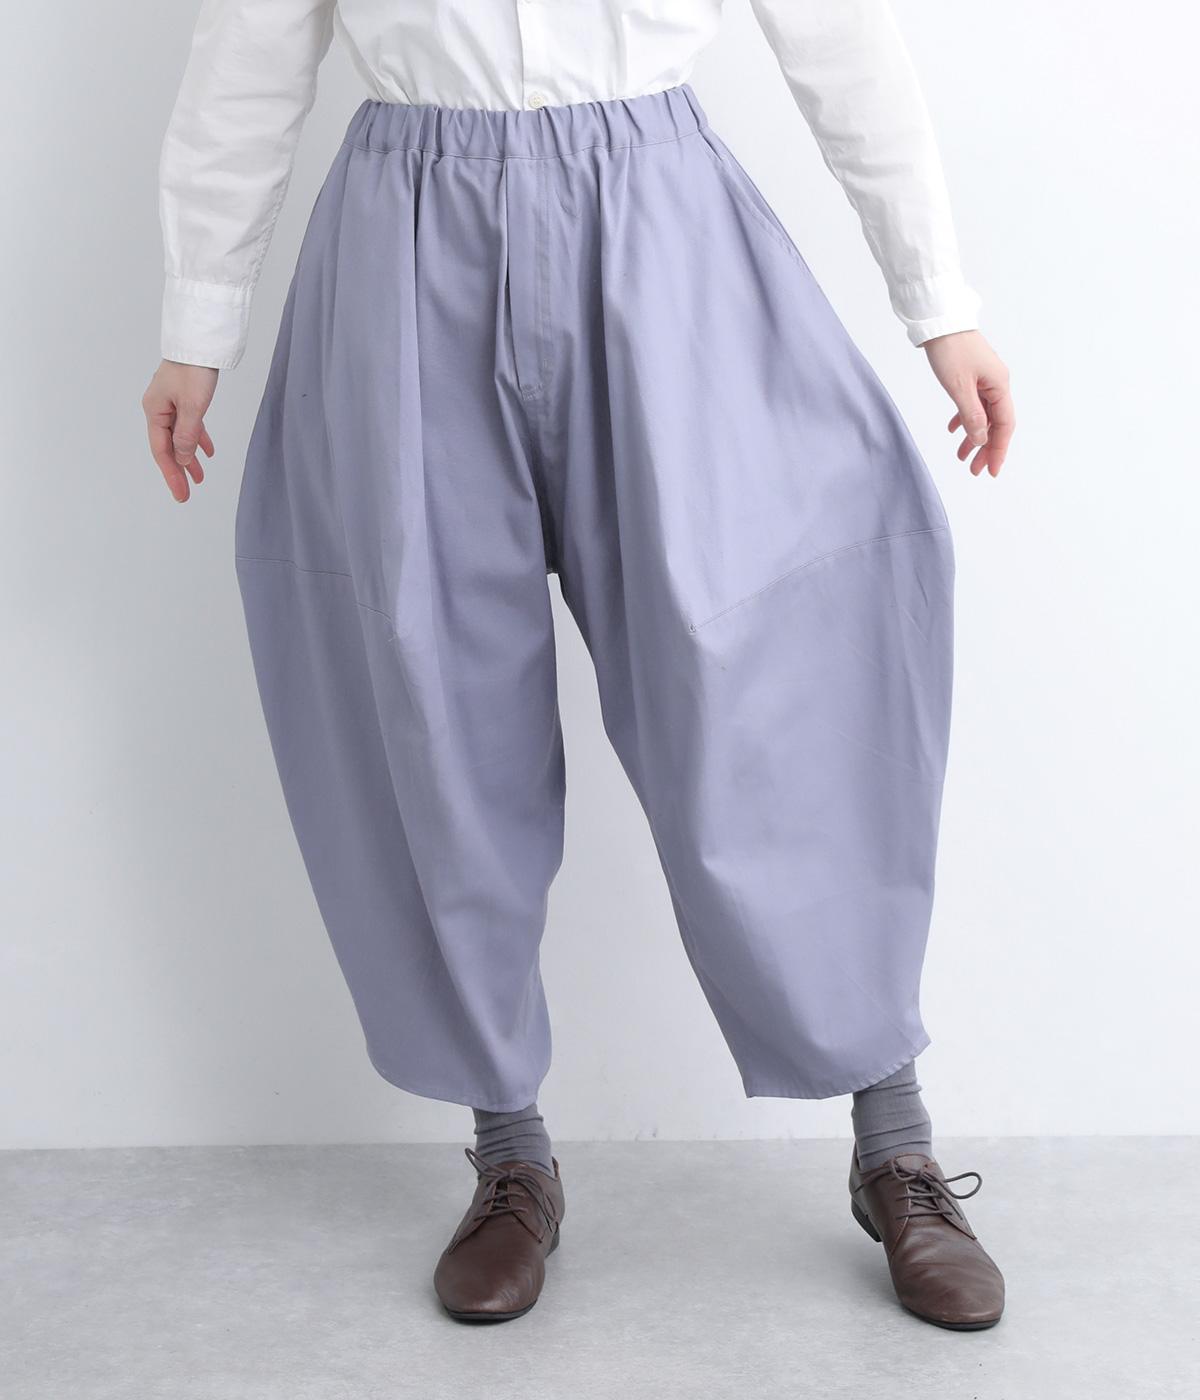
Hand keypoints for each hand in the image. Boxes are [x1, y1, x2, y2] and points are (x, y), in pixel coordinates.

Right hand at [142, 359, 218, 501]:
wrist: (199, 340)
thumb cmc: (194, 370)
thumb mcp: (192, 407)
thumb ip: (187, 435)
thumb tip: (182, 459)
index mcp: (154, 411)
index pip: (162, 451)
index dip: (172, 474)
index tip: (181, 495)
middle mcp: (158, 409)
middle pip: (168, 447)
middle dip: (179, 471)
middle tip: (187, 494)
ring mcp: (170, 403)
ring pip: (179, 437)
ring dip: (189, 457)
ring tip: (199, 478)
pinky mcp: (183, 397)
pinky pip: (188, 425)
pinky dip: (197, 439)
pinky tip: (207, 453)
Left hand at [921, 330, 1013, 477]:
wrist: (940, 322)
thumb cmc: (950, 350)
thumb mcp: (959, 387)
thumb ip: (972, 415)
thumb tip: (982, 439)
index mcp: (999, 386)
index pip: (1004, 425)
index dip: (998, 450)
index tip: (991, 470)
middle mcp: (996, 384)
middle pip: (996, 423)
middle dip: (986, 448)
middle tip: (975, 470)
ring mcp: (985, 380)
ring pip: (983, 415)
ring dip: (974, 436)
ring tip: (961, 456)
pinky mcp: (973, 376)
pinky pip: (973, 403)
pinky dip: (965, 419)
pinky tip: (954, 430)